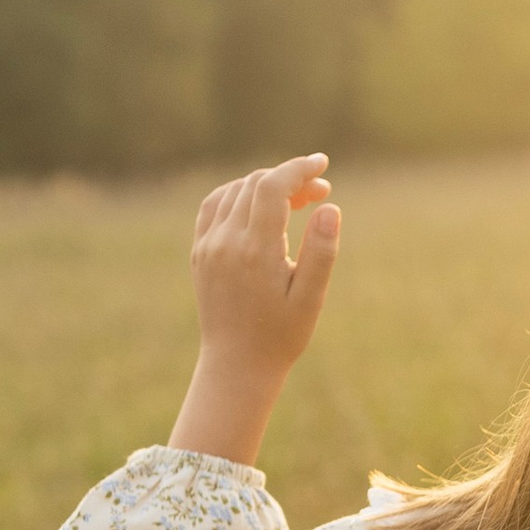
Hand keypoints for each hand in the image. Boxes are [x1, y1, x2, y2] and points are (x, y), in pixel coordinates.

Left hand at [166, 154, 340, 465]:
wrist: (236, 365)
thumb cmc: (280, 335)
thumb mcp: (310, 298)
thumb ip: (321, 251)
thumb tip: (329, 206)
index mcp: (255, 250)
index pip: (272, 187)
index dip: (298, 168)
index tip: (323, 164)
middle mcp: (226, 242)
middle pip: (255, 184)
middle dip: (289, 178)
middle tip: (320, 193)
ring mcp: (208, 246)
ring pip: (235, 191)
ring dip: (266, 185)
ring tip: (296, 201)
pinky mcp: (200, 252)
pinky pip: (214, 205)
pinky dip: (238, 194)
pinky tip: (259, 204)